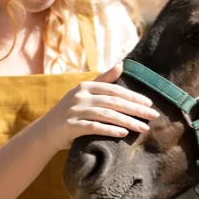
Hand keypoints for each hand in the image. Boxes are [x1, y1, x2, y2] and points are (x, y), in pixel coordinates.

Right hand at [42, 62, 159, 150]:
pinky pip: (94, 128)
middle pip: (113, 102)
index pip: (114, 90)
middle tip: (153, 116)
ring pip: (106, 114)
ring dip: (127, 121)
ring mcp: (74, 111)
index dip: (133, 96)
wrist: (45, 133)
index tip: (149, 103)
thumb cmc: (69, 113)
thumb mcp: (83, 93)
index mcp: (85, 86)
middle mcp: (80, 96)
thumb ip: (103, 80)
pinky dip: (110, 130)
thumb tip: (122, 64)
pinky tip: (123, 134)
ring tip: (143, 128)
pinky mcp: (71, 127)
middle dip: (135, 109)